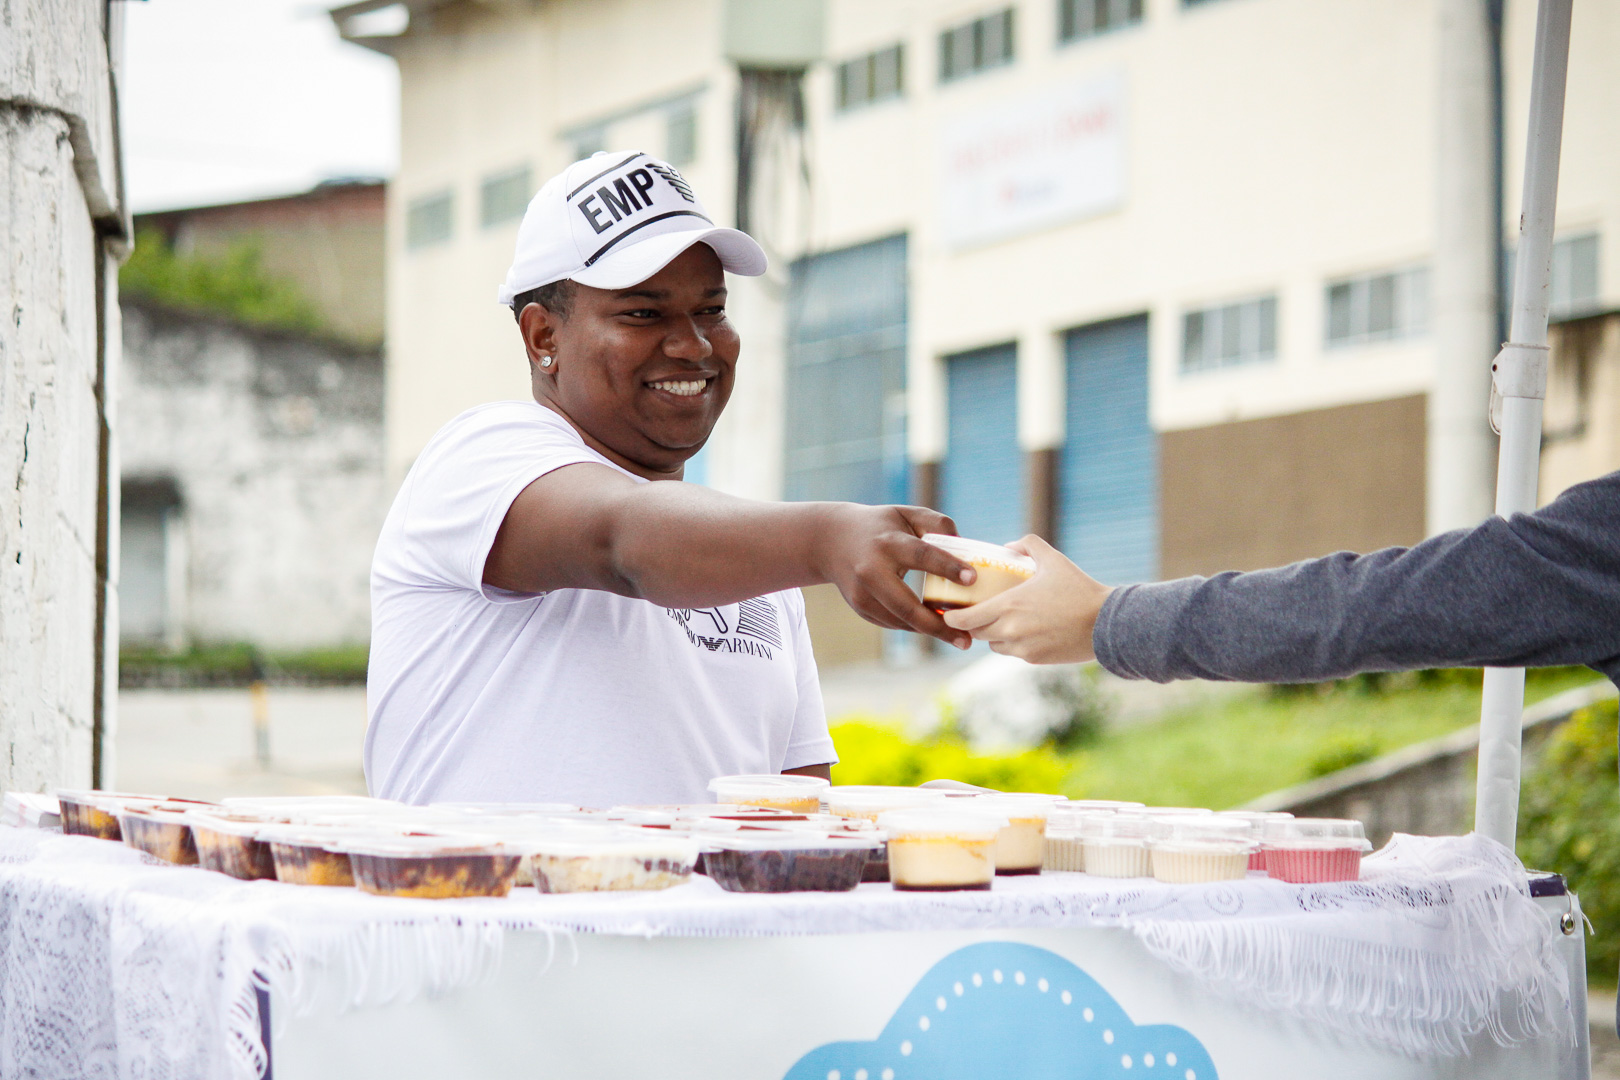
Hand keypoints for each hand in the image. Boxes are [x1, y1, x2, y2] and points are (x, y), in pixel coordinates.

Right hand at [812, 504, 975, 649]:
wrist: (831, 540)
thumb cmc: (881, 526)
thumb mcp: (907, 514)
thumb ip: (939, 525)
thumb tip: (967, 551)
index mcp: (888, 542)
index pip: (921, 555)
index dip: (947, 567)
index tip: (972, 578)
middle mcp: (871, 570)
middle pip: (907, 606)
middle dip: (938, 625)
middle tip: (967, 640)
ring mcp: (862, 593)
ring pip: (901, 620)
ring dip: (930, 631)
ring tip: (958, 638)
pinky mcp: (860, 607)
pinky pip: (893, 622)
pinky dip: (914, 626)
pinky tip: (933, 627)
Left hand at [941, 534, 1110, 662]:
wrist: (1106, 623)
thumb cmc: (1079, 589)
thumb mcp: (1053, 559)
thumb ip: (1027, 545)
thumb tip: (1008, 546)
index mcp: (1008, 606)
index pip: (965, 619)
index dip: (951, 618)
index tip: (948, 613)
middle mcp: (1009, 630)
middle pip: (976, 633)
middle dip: (974, 624)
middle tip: (974, 613)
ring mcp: (1022, 648)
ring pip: (994, 645)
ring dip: (994, 635)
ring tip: (1004, 621)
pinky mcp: (1034, 659)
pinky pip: (1014, 653)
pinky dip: (1014, 643)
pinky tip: (1027, 631)